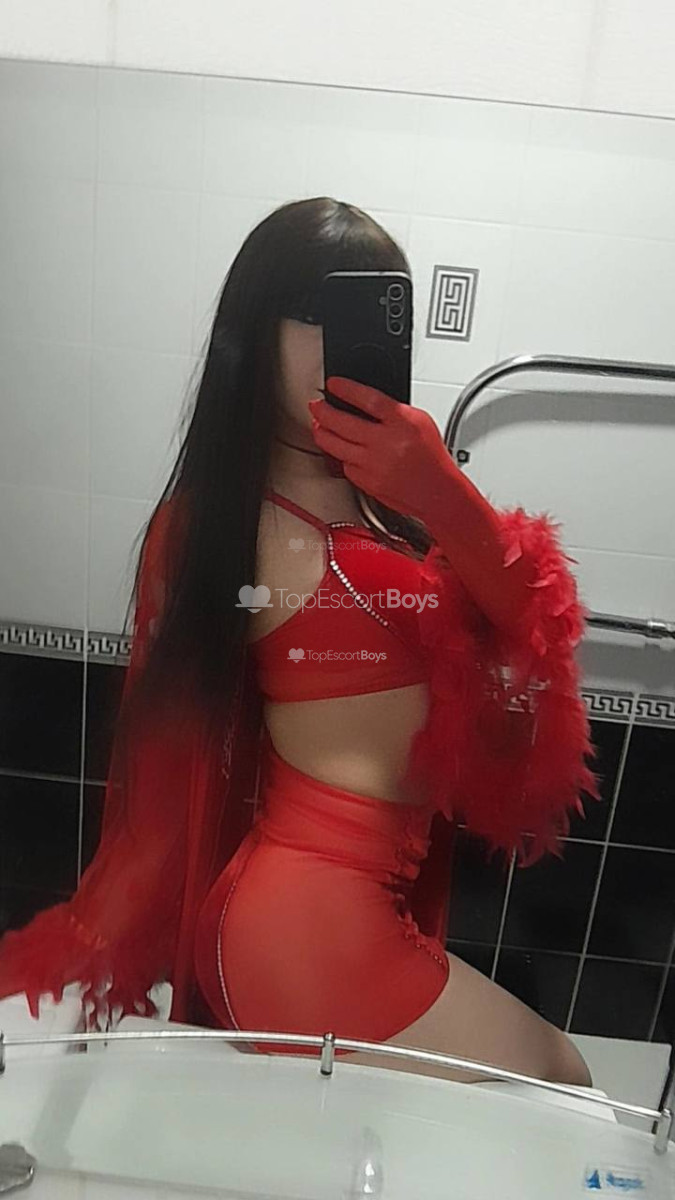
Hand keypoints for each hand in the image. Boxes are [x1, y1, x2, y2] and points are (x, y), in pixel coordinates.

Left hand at [309, 376, 458, 524]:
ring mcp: (374, 465)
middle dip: (322, 411)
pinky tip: (342, 450)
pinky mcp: (367, 482)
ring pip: (335, 445)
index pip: (368, 399)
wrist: (438, 491)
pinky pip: (345, 465)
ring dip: (322, 432)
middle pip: (342, 422)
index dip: (346, 389)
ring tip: (319, 425)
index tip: (333, 384)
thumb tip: (363, 401)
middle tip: (316, 405)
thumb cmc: (431, 457)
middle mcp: (386, 444)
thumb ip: (392, 411)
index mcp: (403, 423)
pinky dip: (341, 456)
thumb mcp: (420, 422)